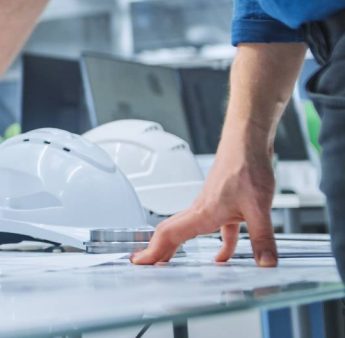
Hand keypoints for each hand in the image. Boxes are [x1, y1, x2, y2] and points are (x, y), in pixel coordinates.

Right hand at [132, 134, 276, 266]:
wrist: (249, 142)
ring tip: (172, 262)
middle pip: (172, 234)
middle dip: (157, 250)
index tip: (140, 262)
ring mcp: (211, 207)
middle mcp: (202, 210)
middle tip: (144, 264)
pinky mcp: (225, 205)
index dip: (153, 250)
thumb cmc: (246, 165)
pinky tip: (223, 256)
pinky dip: (218, 244)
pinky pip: (216, 229)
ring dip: (178, 247)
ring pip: (189, 231)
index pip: (170, 235)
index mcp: (202, 213)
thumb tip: (266, 263)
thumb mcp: (260, 207)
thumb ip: (262, 238)